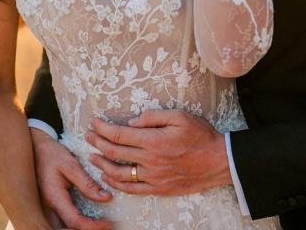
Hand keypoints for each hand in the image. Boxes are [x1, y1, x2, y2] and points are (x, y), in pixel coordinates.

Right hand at [29, 127, 112, 229]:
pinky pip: (56, 224)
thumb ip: (87, 183)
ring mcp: (43, 209)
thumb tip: (105, 198)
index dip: (93, 226)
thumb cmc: (51, 154)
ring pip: (58, 229)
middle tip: (103, 228)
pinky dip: (69, 226)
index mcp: (53, 197)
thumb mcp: (71, 164)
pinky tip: (82, 222)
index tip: (108, 224)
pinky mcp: (44, 207)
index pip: (74, 221)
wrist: (33, 148)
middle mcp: (46, 207)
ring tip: (95, 226)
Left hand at [85, 110, 230, 195]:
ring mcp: (153, 177)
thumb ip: (153, 117)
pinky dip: (117, 183)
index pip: (119, 134)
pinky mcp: (159, 189)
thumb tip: (131, 121)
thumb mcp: (179, 116)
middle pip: (115, 152)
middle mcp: (150, 160)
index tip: (94, 122)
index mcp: (153, 140)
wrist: (218, 161)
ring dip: (102, 164)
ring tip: (92, 156)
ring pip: (119, 173)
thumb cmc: (200, 135)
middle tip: (88, 135)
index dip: (102, 128)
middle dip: (97, 142)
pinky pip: (132, 189)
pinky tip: (108, 177)